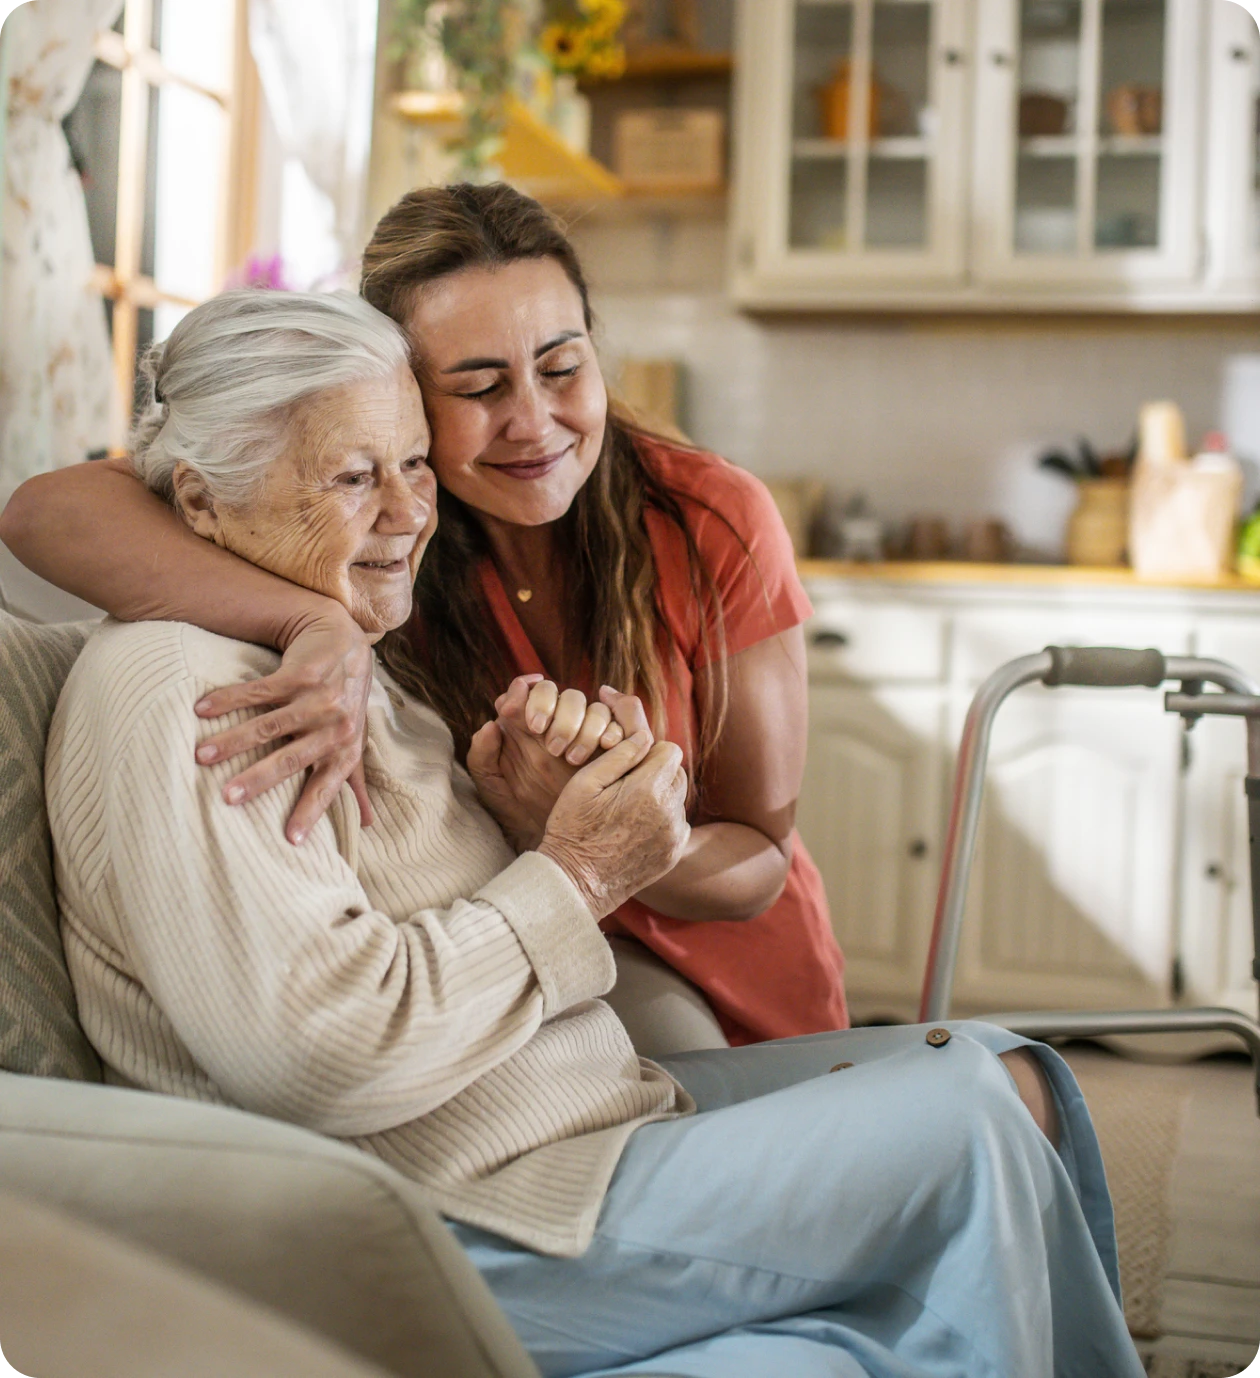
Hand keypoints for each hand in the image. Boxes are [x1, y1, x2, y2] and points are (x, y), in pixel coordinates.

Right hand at [192, 605, 373, 844]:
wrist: (344, 641)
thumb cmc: (346, 701)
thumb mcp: (354, 741)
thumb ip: (356, 781)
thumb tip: (368, 824)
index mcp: (346, 749)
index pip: (326, 786)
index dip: (310, 811)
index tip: (290, 839)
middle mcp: (336, 726)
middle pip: (292, 759)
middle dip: (258, 779)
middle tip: (227, 797)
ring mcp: (319, 698)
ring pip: (270, 725)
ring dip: (233, 740)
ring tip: (201, 755)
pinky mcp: (301, 674)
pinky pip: (259, 691)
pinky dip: (229, 700)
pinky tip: (201, 709)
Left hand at [466, 678, 644, 851]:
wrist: (553, 844)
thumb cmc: (518, 812)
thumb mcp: (492, 789)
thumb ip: (481, 757)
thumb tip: (491, 725)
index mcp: (523, 725)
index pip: (525, 691)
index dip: (528, 696)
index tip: (531, 723)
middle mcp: (554, 721)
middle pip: (560, 692)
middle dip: (559, 713)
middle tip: (552, 746)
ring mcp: (583, 731)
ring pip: (590, 705)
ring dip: (584, 726)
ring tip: (573, 758)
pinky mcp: (609, 746)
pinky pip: (617, 724)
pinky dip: (612, 731)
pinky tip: (605, 748)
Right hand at [537, 733, 689, 919]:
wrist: (575, 882)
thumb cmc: (573, 828)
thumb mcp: (585, 783)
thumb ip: (619, 755)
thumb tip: (644, 736)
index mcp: (648, 788)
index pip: (670, 750)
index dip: (650, 751)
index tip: (630, 763)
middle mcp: (669, 810)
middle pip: (678, 773)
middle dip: (657, 772)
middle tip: (626, 785)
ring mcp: (673, 834)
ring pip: (678, 798)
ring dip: (661, 796)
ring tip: (628, 808)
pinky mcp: (672, 853)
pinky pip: (678, 824)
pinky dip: (663, 820)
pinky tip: (635, 828)